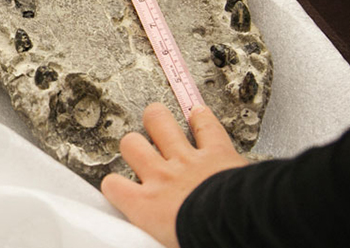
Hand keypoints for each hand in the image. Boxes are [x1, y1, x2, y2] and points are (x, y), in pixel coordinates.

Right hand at [100, 103, 247, 247]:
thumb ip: (155, 234)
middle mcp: (162, 177)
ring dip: (157, 119)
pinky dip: (202, 118)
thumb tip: (155, 242)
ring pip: (159, 123)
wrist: (237, 228)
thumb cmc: (205, 241)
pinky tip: (198, 114)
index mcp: (146, 206)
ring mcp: (187, 160)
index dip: (115, 186)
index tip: (121, 190)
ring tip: (156, 118)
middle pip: (131, 144)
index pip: (112, 186)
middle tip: (140, 149)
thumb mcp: (166, 246)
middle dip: (133, 145)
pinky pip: (206, 126)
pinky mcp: (216, 152)